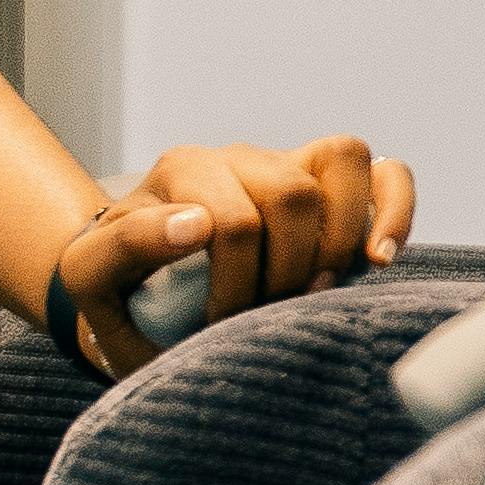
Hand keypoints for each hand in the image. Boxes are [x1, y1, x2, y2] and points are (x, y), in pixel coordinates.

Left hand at [53, 136, 411, 376]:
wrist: (135, 285)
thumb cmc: (117, 288)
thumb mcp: (91, 276)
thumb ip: (126, 248)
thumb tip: (197, 224)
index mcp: (180, 171)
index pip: (232, 222)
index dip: (234, 287)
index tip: (215, 327)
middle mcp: (237, 157)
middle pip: (292, 195)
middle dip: (284, 272)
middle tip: (259, 316)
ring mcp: (286, 165)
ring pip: (342, 164)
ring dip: (335, 243)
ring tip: (307, 294)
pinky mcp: (326, 187)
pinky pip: (383, 173)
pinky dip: (393, 211)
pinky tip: (377, 260)